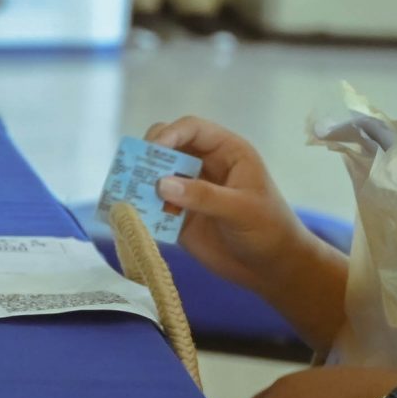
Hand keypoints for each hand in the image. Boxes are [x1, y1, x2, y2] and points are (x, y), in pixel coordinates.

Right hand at [147, 116, 346, 349]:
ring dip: (139, 182)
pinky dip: (140, 207)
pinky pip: (153, 205)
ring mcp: (189, 189)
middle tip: (132, 170)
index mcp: (226, 151)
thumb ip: (204, 196)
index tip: (153, 149)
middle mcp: (204, 165)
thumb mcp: (241, 209)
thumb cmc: (268, 230)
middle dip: (148, 155)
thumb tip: (161, 184)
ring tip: (125, 192)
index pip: (193, 129)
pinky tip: (131, 214)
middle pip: (167, 146)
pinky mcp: (178, 215)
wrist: (271, 268)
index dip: (171, 133)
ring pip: (155, 175)